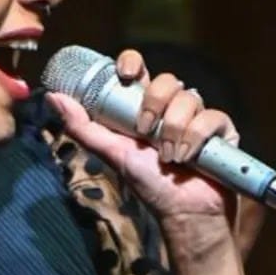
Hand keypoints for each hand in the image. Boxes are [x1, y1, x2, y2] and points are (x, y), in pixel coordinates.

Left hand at [46, 48, 240, 222]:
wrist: (183, 212)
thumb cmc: (149, 185)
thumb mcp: (112, 153)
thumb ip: (84, 127)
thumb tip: (53, 98)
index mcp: (146, 108)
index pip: (140, 70)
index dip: (133, 62)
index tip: (125, 73)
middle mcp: (173, 108)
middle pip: (167, 79)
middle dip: (154, 103)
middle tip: (145, 132)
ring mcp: (198, 117)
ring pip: (189, 97)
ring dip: (174, 128)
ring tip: (168, 156)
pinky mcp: (221, 131)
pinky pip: (211, 116)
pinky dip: (196, 137)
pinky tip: (188, 157)